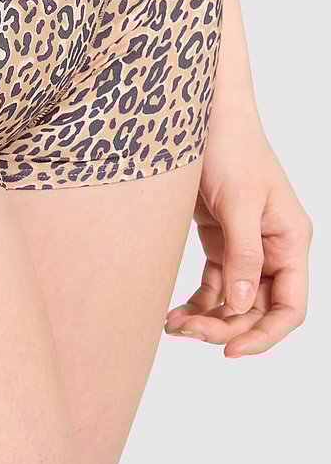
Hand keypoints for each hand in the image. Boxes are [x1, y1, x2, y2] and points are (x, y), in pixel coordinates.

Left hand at [165, 115, 311, 356]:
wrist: (203, 113)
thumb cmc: (230, 147)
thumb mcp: (239, 201)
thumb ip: (243, 254)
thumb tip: (243, 305)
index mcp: (290, 240)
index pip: (289, 306)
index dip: (264, 335)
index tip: (229, 351)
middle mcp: (273, 247)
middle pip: (258, 309)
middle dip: (225, 327)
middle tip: (186, 332)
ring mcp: (246, 244)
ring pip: (234, 300)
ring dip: (207, 318)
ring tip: (173, 326)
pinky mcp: (220, 237)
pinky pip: (215, 282)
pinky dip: (197, 300)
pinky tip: (174, 313)